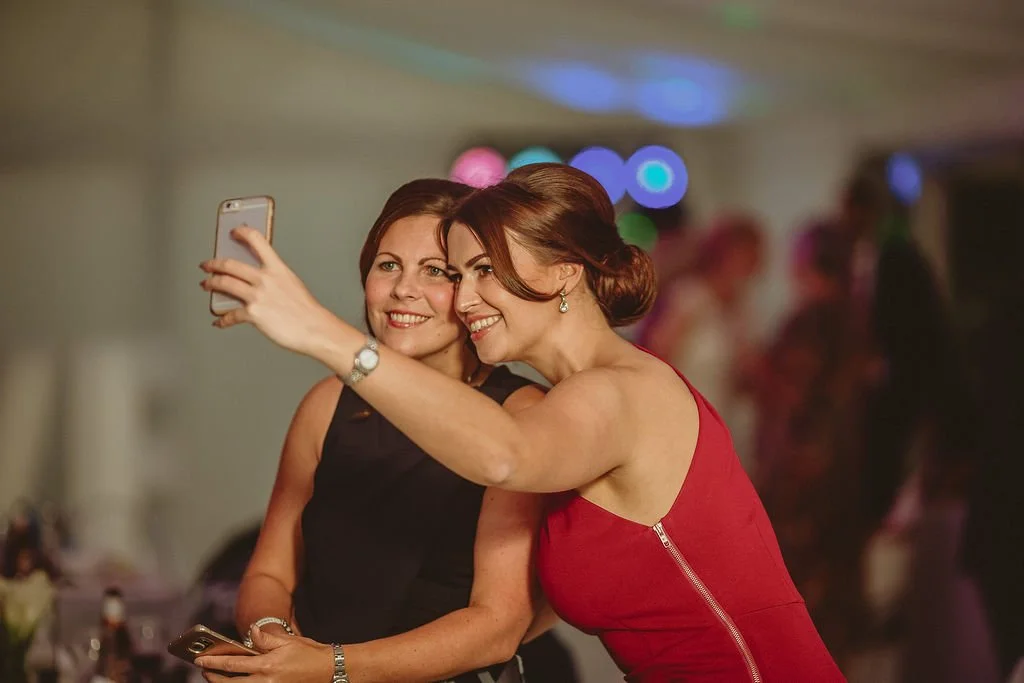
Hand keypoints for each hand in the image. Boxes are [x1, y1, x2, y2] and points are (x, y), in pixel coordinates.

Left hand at [196, 626, 333, 682]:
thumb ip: (266, 638)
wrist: (328, 669)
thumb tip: (251, 632)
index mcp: (268, 665)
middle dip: (214, 678)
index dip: (214, 662)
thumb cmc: (308, 653)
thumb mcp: (288, 641)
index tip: (200, 660)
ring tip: (215, 678)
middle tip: (204, 671)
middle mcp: (266, 681)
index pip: (234, 664)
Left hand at [200, 227, 337, 355]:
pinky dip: (222, 319)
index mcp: (277, 268)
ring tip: (207, 285)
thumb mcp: (292, 283)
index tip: (234, 232)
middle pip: (231, 265)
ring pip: (225, 284)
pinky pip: (231, 314)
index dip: (242, 233)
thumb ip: (275, 277)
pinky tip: (219, 320)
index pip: (257, 241)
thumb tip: (259, 279)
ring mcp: (257, 296)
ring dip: (211, 284)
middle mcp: (265, 279)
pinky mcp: (253, 313)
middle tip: (207, 265)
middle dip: (213, 264)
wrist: (314, 329)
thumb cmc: (306, 311)